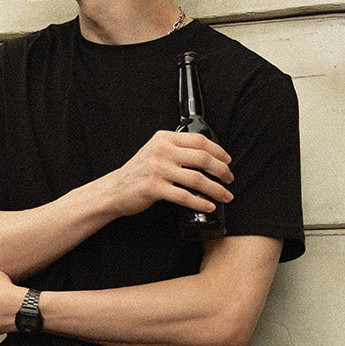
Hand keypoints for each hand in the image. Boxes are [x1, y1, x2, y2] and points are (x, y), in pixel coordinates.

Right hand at [106, 130, 233, 218]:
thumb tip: (206, 157)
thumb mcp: (155, 152)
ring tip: (225, 196)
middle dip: (222, 170)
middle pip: (202, 158)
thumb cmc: (139, 173)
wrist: (115, 190)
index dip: (219, 151)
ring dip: (216, 189)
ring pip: (197, 179)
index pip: (200, 140)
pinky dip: (200, 203)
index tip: (228, 161)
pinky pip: (184, 196)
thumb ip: (175, 149)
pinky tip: (209, 206)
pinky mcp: (154, 188)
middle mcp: (162, 151)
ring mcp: (158, 169)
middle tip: (229, 180)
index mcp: (165, 138)